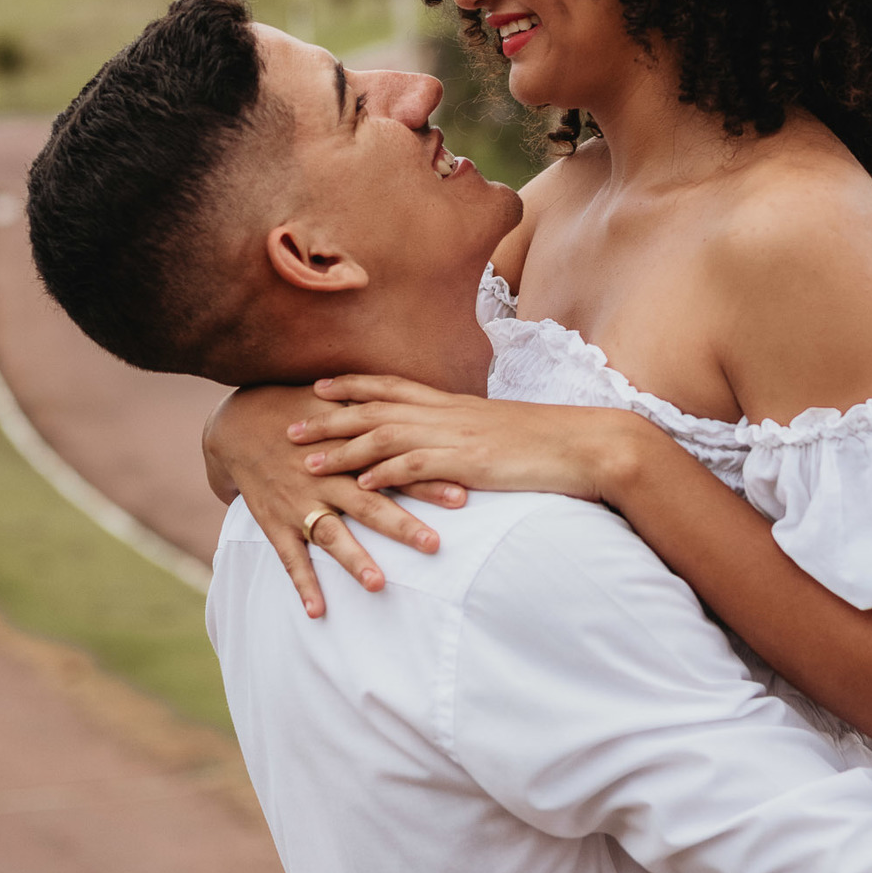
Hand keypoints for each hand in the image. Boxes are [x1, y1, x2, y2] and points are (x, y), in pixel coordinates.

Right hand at [203, 385, 467, 618]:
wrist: (236, 425)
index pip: (393, 466)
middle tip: (433, 545)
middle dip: (400, 525)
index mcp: (347, 448)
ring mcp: (298, 502)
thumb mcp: (336, 403)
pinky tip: (317, 611)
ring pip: (330, 533)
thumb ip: (378, 409)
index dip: (426, 481)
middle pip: (368, 503)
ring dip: (353, 559)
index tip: (461, 496)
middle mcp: (325, 477)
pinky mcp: (274, 522)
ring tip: (377, 584)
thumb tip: (432, 407)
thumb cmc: (299, 412)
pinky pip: (288, 557)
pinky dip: (301, 584)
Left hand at [292, 375, 649, 501]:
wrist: (584, 443)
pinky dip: (386, 475)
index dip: (353, 385)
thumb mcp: (496, 430)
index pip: (392, 386)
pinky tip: (361, 487)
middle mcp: (446, 413)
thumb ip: (466, 432)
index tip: (319, 386)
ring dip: (342, 451)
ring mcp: (455, 437)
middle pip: (374, 409)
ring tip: (307, 464)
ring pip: (385, 437)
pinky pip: (417, 466)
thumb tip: (448, 441)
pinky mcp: (468, 463)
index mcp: (452, 403)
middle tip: (288, 427)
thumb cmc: (546, 441)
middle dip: (328, 418)